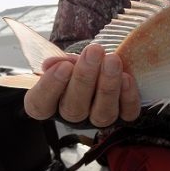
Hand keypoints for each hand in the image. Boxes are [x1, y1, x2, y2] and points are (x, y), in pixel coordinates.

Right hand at [24, 43, 140, 126]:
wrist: (105, 65)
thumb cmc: (80, 64)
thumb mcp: (67, 60)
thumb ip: (59, 62)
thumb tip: (50, 64)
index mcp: (51, 103)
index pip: (41, 105)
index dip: (50, 87)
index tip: (63, 66)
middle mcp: (74, 117)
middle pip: (74, 108)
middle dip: (85, 77)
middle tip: (94, 51)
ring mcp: (99, 119)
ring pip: (102, 113)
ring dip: (108, 86)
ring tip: (112, 60)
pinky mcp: (124, 117)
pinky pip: (127, 113)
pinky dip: (128, 96)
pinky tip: (127, 77)